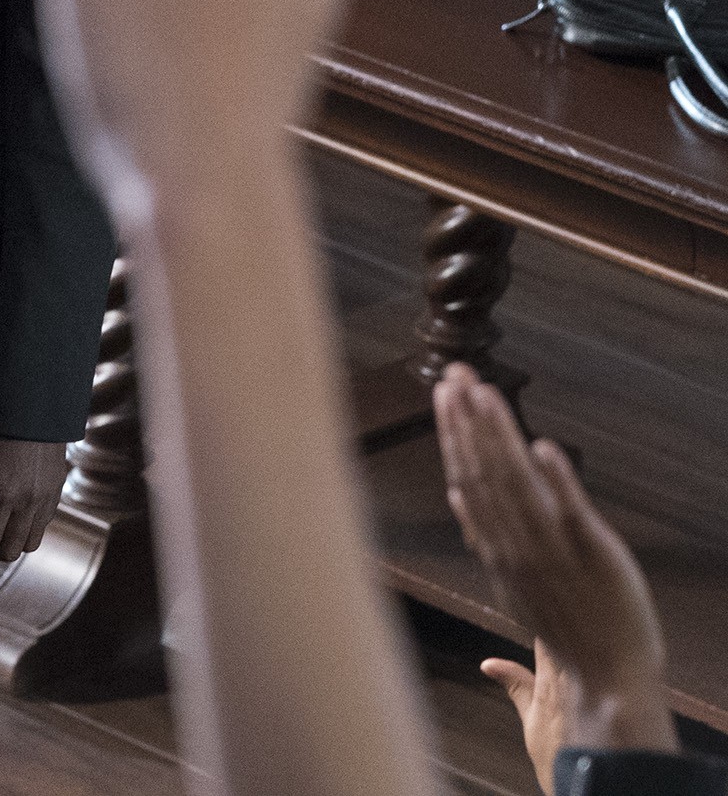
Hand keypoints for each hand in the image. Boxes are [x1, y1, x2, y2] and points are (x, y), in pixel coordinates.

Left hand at [0, 430, 67, 561]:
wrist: (33, 410)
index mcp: (1, 495)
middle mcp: (27, 505)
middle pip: (9, 551)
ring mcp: (46, 502)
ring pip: (29, 544)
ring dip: (10, 544)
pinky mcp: (58, 495)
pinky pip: (43, 526)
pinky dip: (27, 530)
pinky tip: (14, 517)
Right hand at [436, 365, 675, 766]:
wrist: (606, 677)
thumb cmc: (566, 633)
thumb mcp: (513, 584)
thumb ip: (485, 537)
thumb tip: (458, 496)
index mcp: (497, 548)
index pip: (468, 479)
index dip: (455, 435)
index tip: (445, 396)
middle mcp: (515, 544)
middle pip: (484, 472)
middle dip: (466, 421)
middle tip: (454, 374)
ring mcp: (552, 549)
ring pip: (516, 483)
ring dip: (497, 437)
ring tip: (483, 392)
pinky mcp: (593, 554)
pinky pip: (569, 512)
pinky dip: (556, 480)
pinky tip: (542, 446)